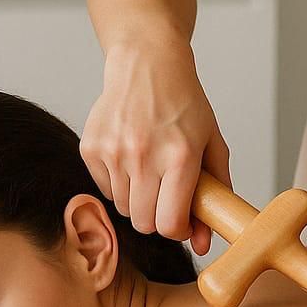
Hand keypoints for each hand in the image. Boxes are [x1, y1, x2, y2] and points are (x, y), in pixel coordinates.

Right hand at [80, 34, 231, 256]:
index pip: (170, 222)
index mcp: (179, 157)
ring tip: (151, 171)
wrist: (147, 65)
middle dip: (159, 219)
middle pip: (144, 223)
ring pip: (124, 209)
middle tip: (168, 197)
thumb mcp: (212, 142)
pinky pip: (105, 189)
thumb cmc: (184, 104)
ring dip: (139, 200)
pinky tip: (132, 157)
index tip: (183, 222)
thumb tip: (204, 241)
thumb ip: (215, 192)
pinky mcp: (91, 148)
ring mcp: (113, 152)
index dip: (179, 230)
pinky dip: (119, 184)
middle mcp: (143, 156)